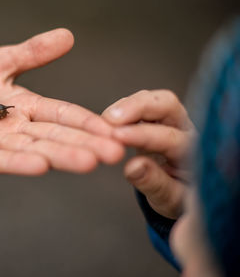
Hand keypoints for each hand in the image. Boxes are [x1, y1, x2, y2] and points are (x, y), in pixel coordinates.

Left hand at [0, 29, 123, 174]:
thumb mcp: (0, 61)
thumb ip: (32, 53)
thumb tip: (68, 36)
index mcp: (26, 108)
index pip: (64, 115)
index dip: (89, 122)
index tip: (117, 131)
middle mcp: (15, 129)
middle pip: (53, 137)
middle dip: (84, 144)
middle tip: (116, 153)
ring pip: (30, 150)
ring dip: (59, 156)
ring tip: (87, 162)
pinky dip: (16, 162)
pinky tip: (39, 166)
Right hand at [102, 90, 196, 218]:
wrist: (182, 194)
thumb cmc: (179, 197)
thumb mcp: (169, 199)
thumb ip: (153, 183)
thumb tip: (132, 167)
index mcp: (195, 152)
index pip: (170, 137)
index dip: (142, 135)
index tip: (117, 136)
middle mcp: (185, 130)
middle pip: (167, 104)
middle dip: (137, 107)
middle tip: (111, 118)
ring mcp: (171, 121)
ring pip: (152, 100)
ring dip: (127, 106)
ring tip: (105, 119)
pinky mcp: (154, 119)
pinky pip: (140, 105)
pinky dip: (122, 109)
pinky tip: (106, 120)